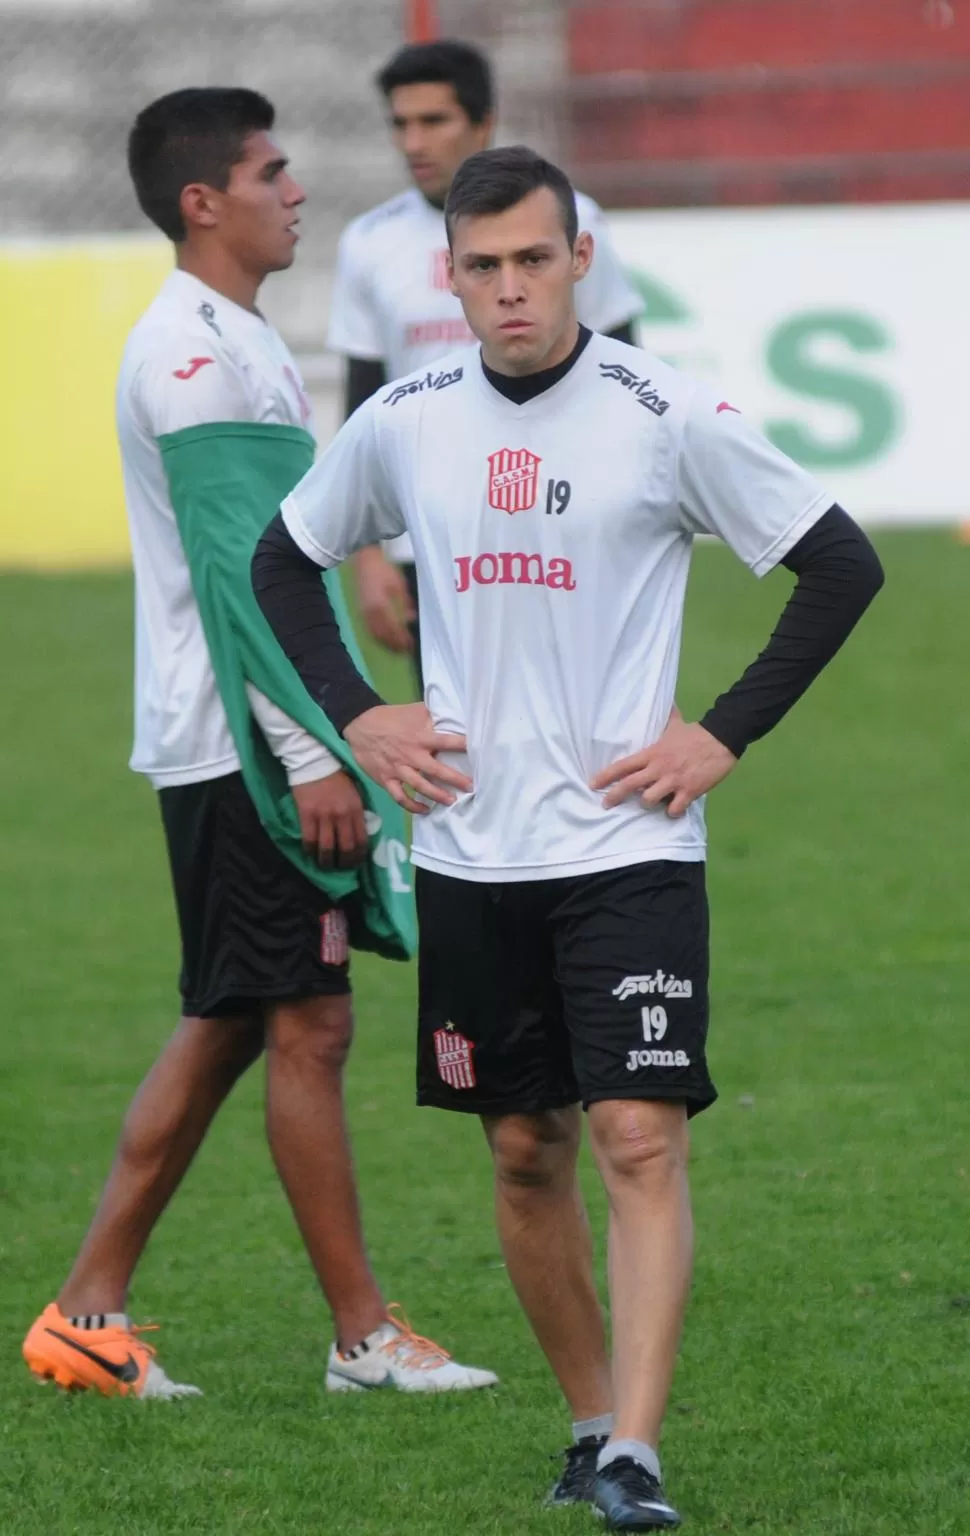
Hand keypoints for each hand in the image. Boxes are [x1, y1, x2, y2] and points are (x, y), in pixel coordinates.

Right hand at [292, 771, 367, 867]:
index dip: (360, 856)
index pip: (362, 840)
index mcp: (356, 809)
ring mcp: (324, 816)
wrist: (314, 762)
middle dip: (345, 863)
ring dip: (327, 862)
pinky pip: (309, 840)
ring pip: (327, 848)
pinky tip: (311, 853)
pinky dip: (310, 851)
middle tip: (341, 868)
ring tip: (326, 866)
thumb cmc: (337, 778)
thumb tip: (360, 832)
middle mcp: (342, 816)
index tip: (356, 863)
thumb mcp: (355, 793)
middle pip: (346, 848)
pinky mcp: (307, 815)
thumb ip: (358, 812)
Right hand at [344, 702, 470, 814]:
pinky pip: (400, 797)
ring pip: (420, 786)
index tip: (480, 752)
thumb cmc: (390, 717)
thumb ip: (433, 716)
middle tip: (471, 787)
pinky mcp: (386, 779)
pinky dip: (412, 806)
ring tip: (452, 801)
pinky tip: (425, 810)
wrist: (360, 724)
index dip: (463, 746)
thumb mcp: (414, 711)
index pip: (446, 742)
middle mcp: (411, 755)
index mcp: (420, 737)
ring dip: (437, 795)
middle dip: (455, 779)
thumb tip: (453, 715)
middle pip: (436, 770)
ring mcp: (397, 769)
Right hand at [352, 546, 415, 652]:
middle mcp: (370, 612)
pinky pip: (369, 629)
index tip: (411, 645)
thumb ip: (405, 602)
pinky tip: (385, 640)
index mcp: (381, 605)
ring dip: (386, 644)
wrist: (364, 561)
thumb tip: (411, 617)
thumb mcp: (399, 583)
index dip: (402, 639)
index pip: (393, 628)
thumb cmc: (383, 570)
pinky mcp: (361, 612)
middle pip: (383, 635)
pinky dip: (378, 638)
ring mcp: (363, 613)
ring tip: (397, 650)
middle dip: (394, 645)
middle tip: (406, 651)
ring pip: (375, 634)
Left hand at [591, 717, 737, 817]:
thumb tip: (665, 702)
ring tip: (652, 803)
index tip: (592, 784)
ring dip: (648, 804)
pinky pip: (674, 809)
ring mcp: (673, 781)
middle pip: (629, 785)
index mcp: (652, 753)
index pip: (623, 765)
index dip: (605, 776)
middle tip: (606, 804)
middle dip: (614, 796)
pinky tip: (674, 809)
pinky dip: (672, 812)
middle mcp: (658, 768)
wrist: (721, 739)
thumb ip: (666, 718)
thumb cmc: (695, 733)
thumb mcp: (675, 724)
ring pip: (649, 800)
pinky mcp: (689, 791)